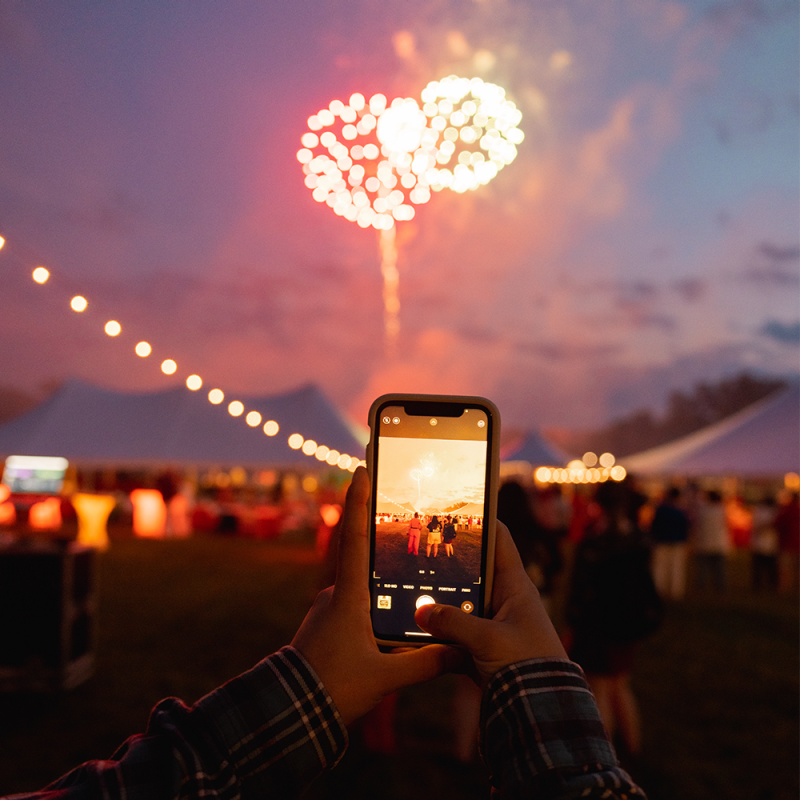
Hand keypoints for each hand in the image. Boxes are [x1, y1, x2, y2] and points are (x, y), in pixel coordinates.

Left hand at [291, 467, 460, 725]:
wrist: (288, 711)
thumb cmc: (333, 689)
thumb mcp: (385, 677)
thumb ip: (426, 663)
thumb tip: (460, 652)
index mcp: (348, 596)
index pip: (355, 537)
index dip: (358, 500)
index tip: (361, 468)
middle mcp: (335, 595)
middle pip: (360, 555)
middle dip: (378, 536)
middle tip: (399, 515)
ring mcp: (327, 610)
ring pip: (360, 587)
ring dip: (378, 580)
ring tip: (403, 581)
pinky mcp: (325, 626)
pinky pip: (353, 607)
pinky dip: (371, 605)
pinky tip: (386, 623)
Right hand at [414, 520, 566, 687]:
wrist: (541, 714)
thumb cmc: (528, 668)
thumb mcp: (489, 640)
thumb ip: (453, 623)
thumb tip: (421, 610)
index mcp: (515, 587)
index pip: (499, 540)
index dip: (481, 520)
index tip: (455, 507)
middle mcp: (503, 601)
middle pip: (471, 571)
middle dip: (446, 564)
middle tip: (416, 548)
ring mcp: (491, 626)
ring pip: (458, 604)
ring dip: (437, 603)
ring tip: (405, 588)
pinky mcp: (481, 651)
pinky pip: (453, 636)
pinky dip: (437, 635)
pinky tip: (413, 631)